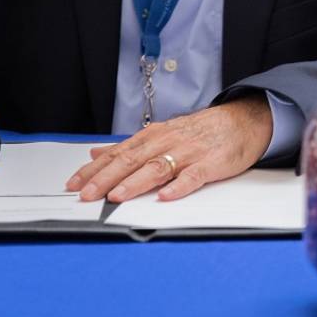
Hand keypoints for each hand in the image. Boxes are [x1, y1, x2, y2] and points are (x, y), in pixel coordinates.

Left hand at [66, 95, 272, 203]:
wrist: (243, 121)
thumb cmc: (201, 131)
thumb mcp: (162, 133)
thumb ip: (129, 146)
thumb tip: (95, 154)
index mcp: (154, 136)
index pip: (118, 153)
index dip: (94, 169)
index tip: (73, 184)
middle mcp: (168, 142)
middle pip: (132, 160)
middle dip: (106, 178)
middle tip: (86, 194)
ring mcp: (190, 153)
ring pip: (158, 168)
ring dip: (135, 182)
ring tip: (116, 196)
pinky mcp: (211, 163)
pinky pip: (194, 176)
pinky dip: (179, 186)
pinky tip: (167, 196)